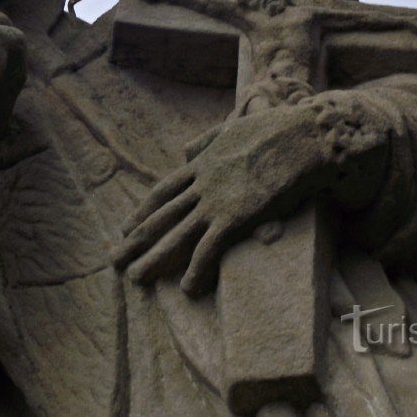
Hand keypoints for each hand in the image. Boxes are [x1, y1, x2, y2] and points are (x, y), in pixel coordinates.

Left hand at [115, 95, 387, 296]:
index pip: (163, 192)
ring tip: (135, 277)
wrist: (301, 137)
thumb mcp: (232, 128)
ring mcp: (216, 201)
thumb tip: (184, 152)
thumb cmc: (275, 130)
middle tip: (115, 260)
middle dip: (136, 241)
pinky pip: (210, 248)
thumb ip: (206, 140)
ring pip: (177, 235)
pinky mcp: (236, 217)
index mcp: (201, 164)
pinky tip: (187, 288)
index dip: (142, 212)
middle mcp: (202, 184)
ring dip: (154, 259)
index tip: (126, 228)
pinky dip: (196, 269)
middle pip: (161, 216)